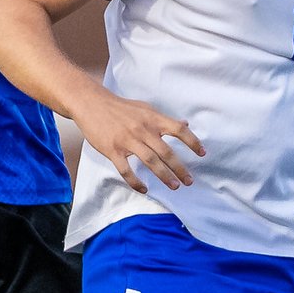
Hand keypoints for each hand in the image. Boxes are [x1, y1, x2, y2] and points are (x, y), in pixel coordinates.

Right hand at [75, 90, 205, 193]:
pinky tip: (144, 189)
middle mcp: (143, 129)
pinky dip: (135, 182)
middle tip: (189, 181)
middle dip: (180, 168)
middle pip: (166, 152)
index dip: (193, 142)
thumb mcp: (145, 108)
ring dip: (164, 176)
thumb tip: (185, 124)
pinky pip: (126, 170)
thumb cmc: (120, 107)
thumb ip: (164, 119)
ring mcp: (127, 140)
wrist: (91, 103)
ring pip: (150, 162)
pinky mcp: (113, 150)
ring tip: (174, 186)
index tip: (202, 153)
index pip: (179, 130)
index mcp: (152, 118)